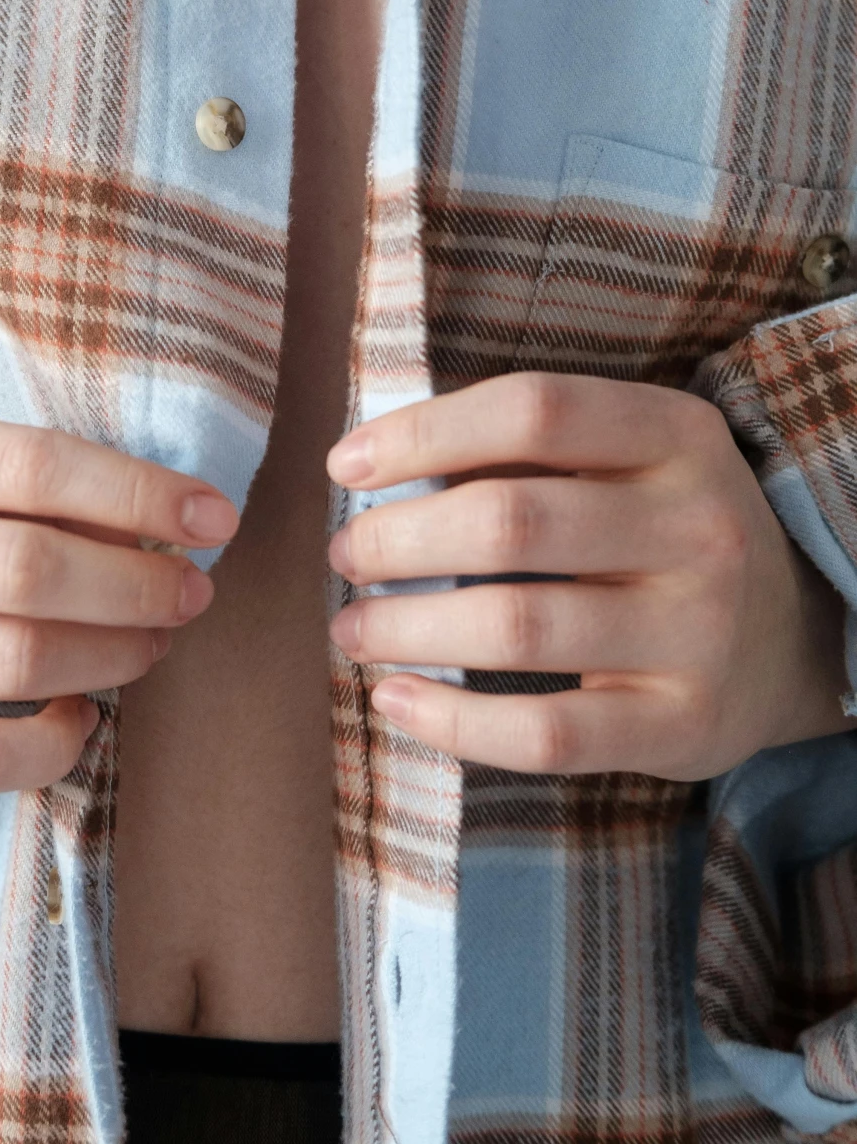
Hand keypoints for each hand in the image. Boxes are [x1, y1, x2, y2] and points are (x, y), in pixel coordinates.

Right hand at [0, 408, 236, 794]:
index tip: (212, 515)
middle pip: (26, 569)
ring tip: (152, 643)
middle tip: (189, 591)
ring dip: (112, 654)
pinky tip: (80, 714)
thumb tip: (167, 519)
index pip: (30, 465)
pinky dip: (54, 743)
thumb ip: (19, 480)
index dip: (138, 492)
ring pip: (10, 663)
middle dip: (136, 583)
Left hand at [326, 373, 848, 778]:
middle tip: (347, 555)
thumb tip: (370, 464)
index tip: (345, 465)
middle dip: (398, 539)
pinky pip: (548, 733)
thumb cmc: (661, 528)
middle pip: (511, 521)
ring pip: (518, 626)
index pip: (532, 410)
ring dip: (406, 628)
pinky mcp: (683, 725)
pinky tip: (395, 701)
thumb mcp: (629, 458)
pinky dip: (453, 722)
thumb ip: (525, 450)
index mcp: (677, 435)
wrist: (797, 637)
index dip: (423, 433)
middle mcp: (698, 526)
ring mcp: (699, 631)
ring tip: (353, 627)